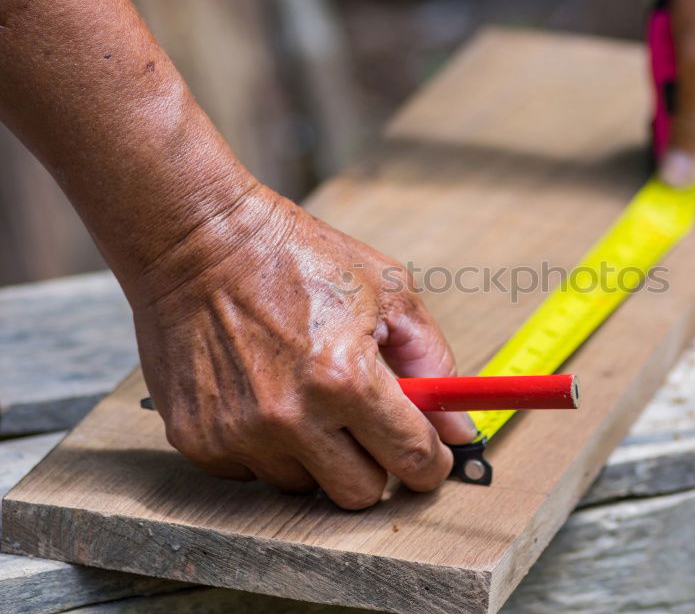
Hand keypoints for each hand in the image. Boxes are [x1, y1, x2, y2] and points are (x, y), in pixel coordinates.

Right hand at [128, 185, 476, 508]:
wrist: (197, 240)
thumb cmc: (294, 256)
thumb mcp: (388, 291)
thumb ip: (431, 361)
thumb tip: (457, 425)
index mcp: (346, 376)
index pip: (411, 459)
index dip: (430, 464)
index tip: (430, 460)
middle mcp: (291, 416)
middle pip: (359, 494)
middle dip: (374, 464)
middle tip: (366, 427)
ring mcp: (240, 433)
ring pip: (304, 486)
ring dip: (315, 453)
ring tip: (303, 393)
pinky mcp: (198, 440)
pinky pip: (252, 472)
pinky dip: (266, 445)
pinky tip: (261, 395)